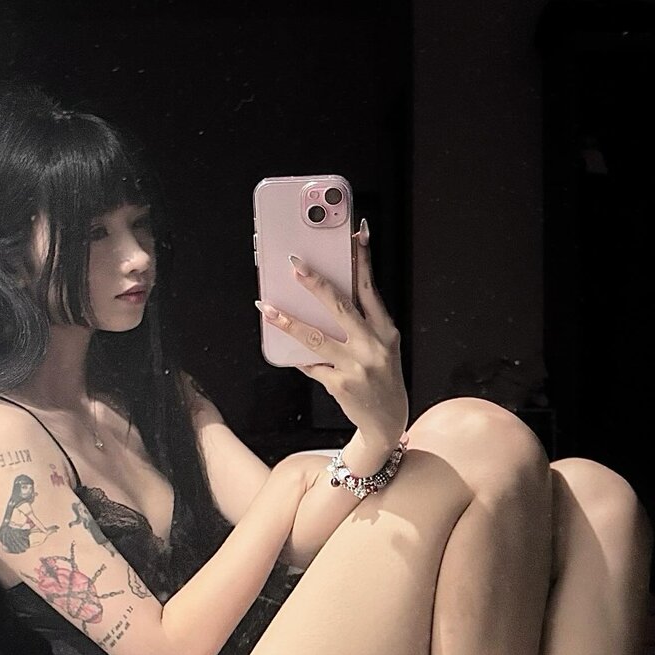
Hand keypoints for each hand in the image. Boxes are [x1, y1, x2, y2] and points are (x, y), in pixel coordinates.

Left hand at [256, 218, 408, 446]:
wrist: (387, 421)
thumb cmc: (381, 378)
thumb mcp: (382, 347)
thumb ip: (362, 324)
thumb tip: (327, 297)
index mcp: (386, 331)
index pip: (372, 288)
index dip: (363, 259)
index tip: (356, 233)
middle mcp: (374, 345)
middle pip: (340, 306)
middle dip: (315, 283)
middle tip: (294, 266)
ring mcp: (356, 366)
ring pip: (315, 336)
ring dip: (288, 321)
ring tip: (268, 309)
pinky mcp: (340, 384)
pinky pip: (311, 364)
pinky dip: (299, 357)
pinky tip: (286, 350)